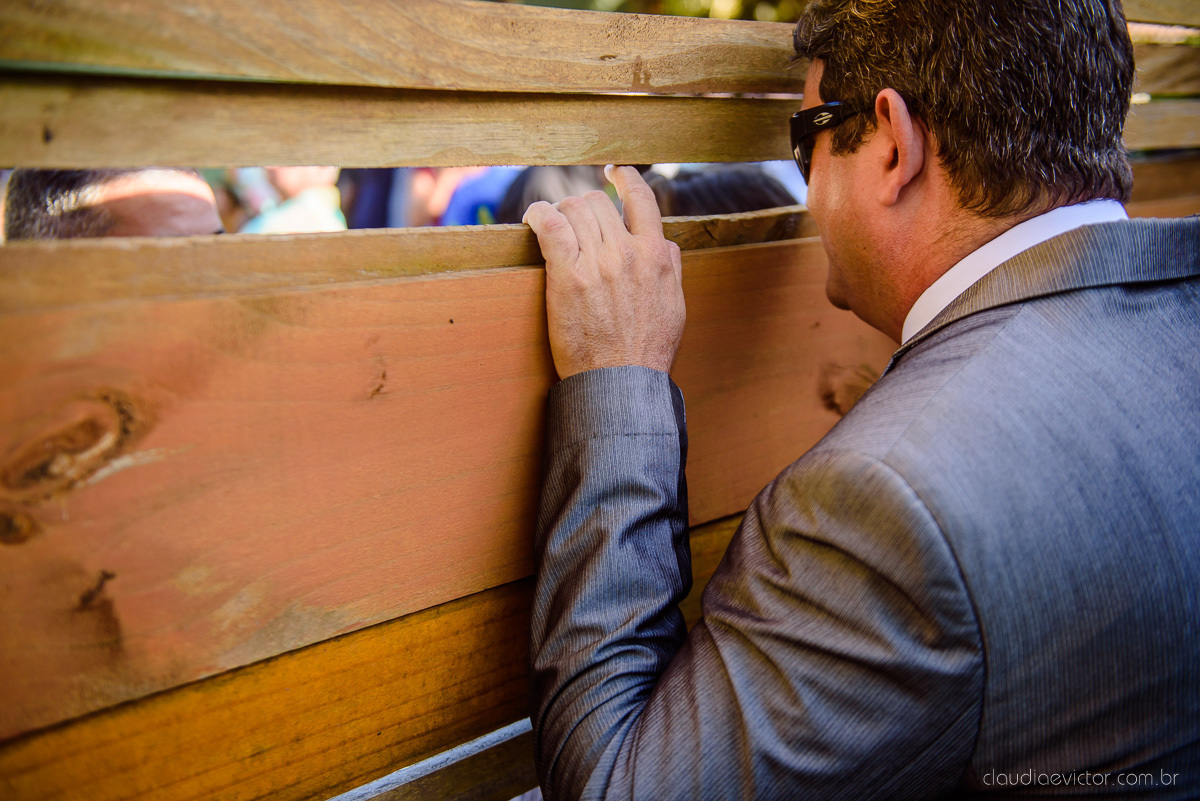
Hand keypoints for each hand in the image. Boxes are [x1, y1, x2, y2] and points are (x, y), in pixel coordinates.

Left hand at [523, 165, 684, 379]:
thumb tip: (663, 244)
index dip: (625, 179)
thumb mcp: (675, 306)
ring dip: (560, 212)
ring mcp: (597, 263)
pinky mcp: (568, 277)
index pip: (642, 200)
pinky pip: (550, 226)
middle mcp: (628, 253)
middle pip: (597, 202)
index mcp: (656, 256)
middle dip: (583, 207)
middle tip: (573, 222)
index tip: (614, 172)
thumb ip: (671, 269)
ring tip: (551, 223)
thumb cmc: (647, 352)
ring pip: (573, 209)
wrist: (621, 383)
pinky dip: (538, 214)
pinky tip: (532, 218)